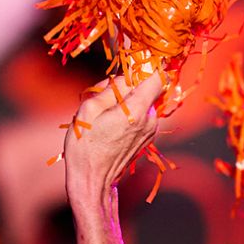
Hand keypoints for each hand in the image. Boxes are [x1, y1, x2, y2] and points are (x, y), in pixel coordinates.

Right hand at [63, 74, 163, 193]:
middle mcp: (150, 119)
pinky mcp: (148, 136)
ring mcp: (151, 130)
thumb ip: (111, 87)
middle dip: (127, 83)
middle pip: (146, 86)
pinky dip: (127, 110)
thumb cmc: (85, 147)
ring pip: (142, 99)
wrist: (92, 182)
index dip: (147, 64)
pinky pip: (141, 112)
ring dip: (124, 98)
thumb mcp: (88, 110)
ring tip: (102, 112)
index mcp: (137, 111)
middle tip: (102, 93)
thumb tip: (129, 71)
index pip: (158, 76)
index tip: (131, 61)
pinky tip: (108, 122)